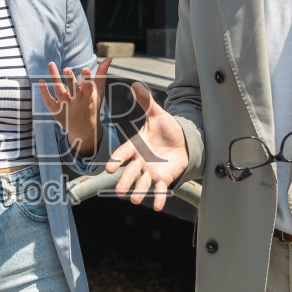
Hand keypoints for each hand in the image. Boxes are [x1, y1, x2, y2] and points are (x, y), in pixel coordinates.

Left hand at [39, 57, 110, 155]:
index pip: (88, 87)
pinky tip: (41, 81)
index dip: (87, 79)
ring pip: (59, 92)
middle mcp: (77, 103)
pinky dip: (44, 92)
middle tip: (66, 68)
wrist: (84, 131)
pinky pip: (49, 102)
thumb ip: (101, 74)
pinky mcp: (57, 112)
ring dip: (55, 79)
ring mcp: (66, 108)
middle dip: (70, 80)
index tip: (85, 69)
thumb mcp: (98, 92)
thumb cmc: (92, 106)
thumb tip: (109, 58)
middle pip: (72, 90)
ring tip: (51, 64)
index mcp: (89, 98)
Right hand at [104, 83, 189, 210]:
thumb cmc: (165, 128)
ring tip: (134, 199)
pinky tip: (157, 207)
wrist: (182, 141)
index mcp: (135, 146)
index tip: (110, 167)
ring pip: (142, 183)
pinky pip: (159, 190)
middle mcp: (140, 161)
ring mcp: (151, 172)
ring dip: (138, 191)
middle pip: (130, 172)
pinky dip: (158, 198)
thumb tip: (135, 84)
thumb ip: (146, 101)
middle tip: (120, 189)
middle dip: (125, 181)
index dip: (117, 160)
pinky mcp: (163, 179)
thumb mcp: (156, 113)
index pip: (123, 153)